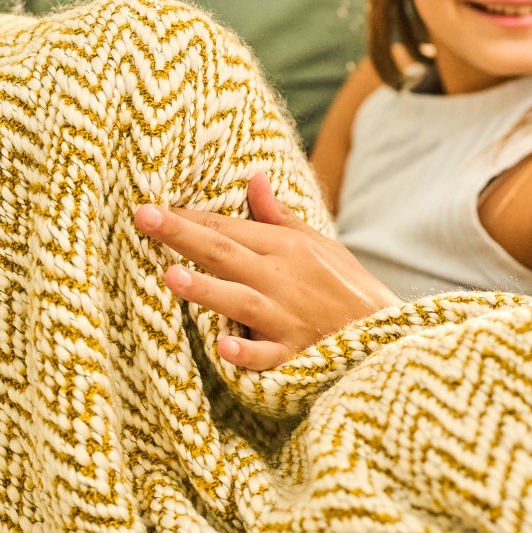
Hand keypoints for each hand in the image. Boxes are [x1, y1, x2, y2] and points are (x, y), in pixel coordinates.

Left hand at [133, 173, 400, 369]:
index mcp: (286, 248)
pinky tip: (222, 346)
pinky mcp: (294, 355)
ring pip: (240, 300)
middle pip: (225, 253)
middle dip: (183, 235)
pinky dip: (246, 351)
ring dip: (207, 288)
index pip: (227, 228)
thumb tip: (254, 177)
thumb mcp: (319, 244)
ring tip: (171, 276)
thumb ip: (280, 216)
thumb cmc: (346, 288)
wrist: (387, 336)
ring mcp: (287, 317)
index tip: (149, 207)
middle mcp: (282, 278)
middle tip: (144, 218)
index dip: (188, 217)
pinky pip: (267, 355)